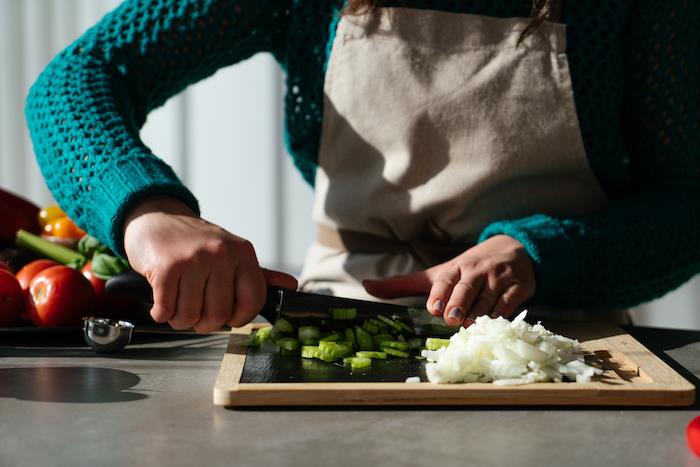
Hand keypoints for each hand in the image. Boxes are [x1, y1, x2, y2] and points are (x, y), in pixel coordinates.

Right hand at [123, 196, 296, 331]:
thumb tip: (291, 286)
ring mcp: (194, 259)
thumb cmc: (194, 242)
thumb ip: (260, 275)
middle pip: (219, 315)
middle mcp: (222, 254)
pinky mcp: (167, 267)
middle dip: (204, 322)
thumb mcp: (231, 253)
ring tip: (178, 299)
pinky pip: (166, 310)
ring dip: (180, 318)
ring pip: (190, 316)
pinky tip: (162, 298)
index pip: (254, 301)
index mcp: (243, 253)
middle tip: (195, 308)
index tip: (228, 316)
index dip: (240, 318)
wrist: (155, 218)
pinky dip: (161, 312)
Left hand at [362, 235, 534, 326]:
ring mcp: (498, 278)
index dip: (439, 293)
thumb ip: (402, 284)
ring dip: (478, 315)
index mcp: (453, 268)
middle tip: (452, 319)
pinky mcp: (519, 287)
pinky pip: (508, 305)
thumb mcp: (436, 274)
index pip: (444, 279)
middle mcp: (475, 271)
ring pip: (487, 301)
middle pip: (465, 289)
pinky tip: (492, 323)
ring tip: (470, 326)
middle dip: (459, 304)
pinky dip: (500, 316)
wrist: (512, 250)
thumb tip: (366, 286)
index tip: (434, 308)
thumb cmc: (466, 269)